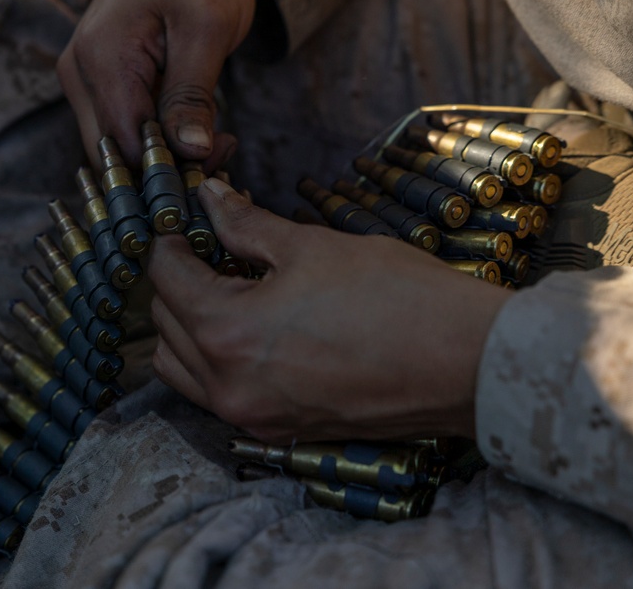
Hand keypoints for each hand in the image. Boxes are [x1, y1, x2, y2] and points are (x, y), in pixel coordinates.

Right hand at [58, 0, 254, 169]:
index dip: (168, 167)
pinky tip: (195, 131)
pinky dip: (157, 142)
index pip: (125, 145)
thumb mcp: (207, 29)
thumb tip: (192, 152)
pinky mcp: (97, 86)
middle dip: (165, 169)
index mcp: (100, 59)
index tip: (217, 161)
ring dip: (163, 158)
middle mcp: (79, 74)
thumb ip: (193, 94)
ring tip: (216, 140)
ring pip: (116, 149)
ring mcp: (83, 81)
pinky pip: (121, 131)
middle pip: (113, 156)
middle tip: (221, 155)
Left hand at [147, 179, 513, 442]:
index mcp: (227, 333)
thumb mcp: (313, 246)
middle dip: (178, 282)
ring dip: (189, 328)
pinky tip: (252, 331)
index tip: (185, 221)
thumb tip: (212, 200)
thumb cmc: (396, 298)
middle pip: (166, 326)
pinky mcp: (280, 432)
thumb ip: (247, 225)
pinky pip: (218, 396)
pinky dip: (216, 362)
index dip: (171, 241)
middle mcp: (228, 386)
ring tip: (228, 291)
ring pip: (183, 370)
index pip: (167, 280)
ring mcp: (253, 417)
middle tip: (211, 249)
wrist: (466, 365)